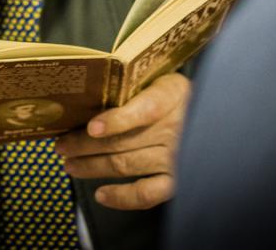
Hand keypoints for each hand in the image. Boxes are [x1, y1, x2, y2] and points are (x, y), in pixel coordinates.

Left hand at [55, 73, 189, 209]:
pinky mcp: (176, 180)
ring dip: (92, 166)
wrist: (215, 115)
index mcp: (171, 95)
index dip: (118, 120)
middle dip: (84, 145)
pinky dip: (122, 197)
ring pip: (125, 165)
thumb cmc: (176, 94)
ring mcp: (175, 157)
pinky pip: (146, 194)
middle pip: (122, 141)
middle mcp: (174, 129)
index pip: (145, 109)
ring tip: (69, 164)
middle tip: (60, 145)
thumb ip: (134, 85)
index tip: (92, 127)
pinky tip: (101, 194)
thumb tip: (89, 93)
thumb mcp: (162, 77)